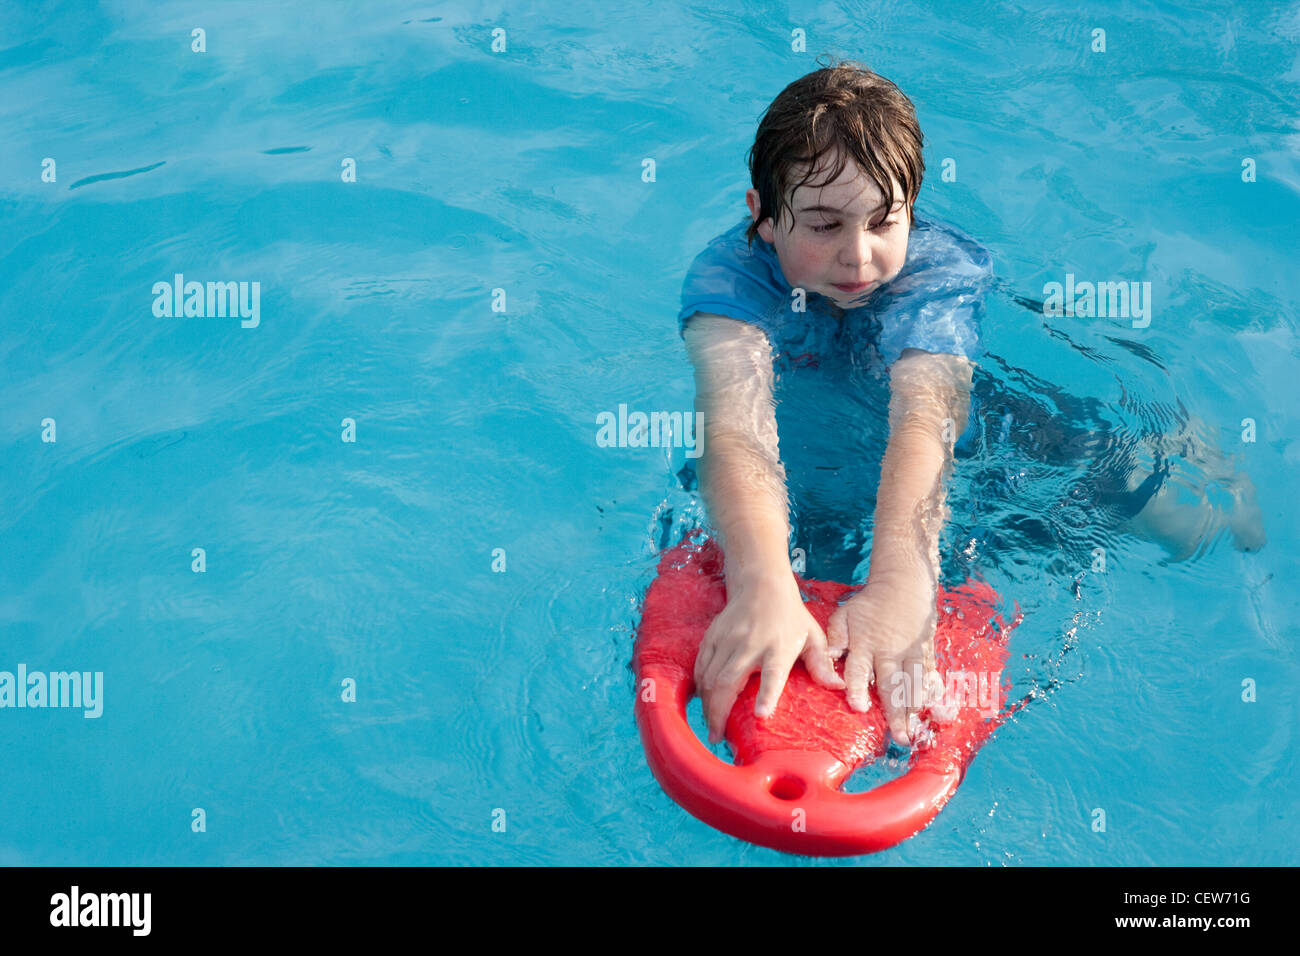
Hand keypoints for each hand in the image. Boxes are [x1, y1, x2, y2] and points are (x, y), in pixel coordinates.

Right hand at [694, 574, 844, 743]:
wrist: (761, 584)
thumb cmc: (790, 616)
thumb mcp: (812, 636)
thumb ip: (822, 664)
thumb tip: (839, 687)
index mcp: (778, 647)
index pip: (772, 673)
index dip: (767, 694)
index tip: (761, 715)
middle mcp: (750, 645)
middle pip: (728, 681)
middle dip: (718, 713)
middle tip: (717, 737)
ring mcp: (727, 640)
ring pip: (710, 677)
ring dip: (707, 705)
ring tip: (711, 725)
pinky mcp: (712, 637)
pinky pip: (700, 666)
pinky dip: (699, 686)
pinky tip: (702, 700)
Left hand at [827, 576, 940, 745]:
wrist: (902, 585)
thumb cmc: (868, 605)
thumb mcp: (845, 614)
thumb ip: (835, 637)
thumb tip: (829, 657)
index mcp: (865, 644)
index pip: (858, 669)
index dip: (858, 688)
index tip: (859, 707)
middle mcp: (889, 651)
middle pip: (892, 685)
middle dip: (895, 712)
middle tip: (899, 737)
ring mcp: (910, 653)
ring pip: (915, 684)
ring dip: (915, 709)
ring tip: (916, 731)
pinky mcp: (926, 652)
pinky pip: (931, 675)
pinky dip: (935, 693)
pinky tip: (939, 711)